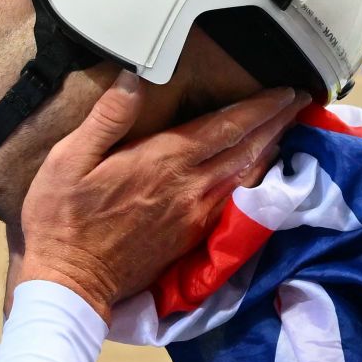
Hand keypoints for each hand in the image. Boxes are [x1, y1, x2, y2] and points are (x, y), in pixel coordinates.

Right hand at [18, 71, 308, 322]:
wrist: (70, 282)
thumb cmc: (62, 218)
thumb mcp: (69, 159)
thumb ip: (107, 117)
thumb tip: (134, 79)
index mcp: (162, 161)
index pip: (225, 126)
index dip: (260, 107)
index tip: (285, 90)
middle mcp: (189, 187)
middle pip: (246, 149)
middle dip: (276, 122)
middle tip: (300, 102)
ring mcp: (195, 216)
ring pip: (247, 177)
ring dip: (271, 150)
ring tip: (287, 129)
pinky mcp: (193, 239)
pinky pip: (236, 204)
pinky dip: (256, 183)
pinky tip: (260, 175)